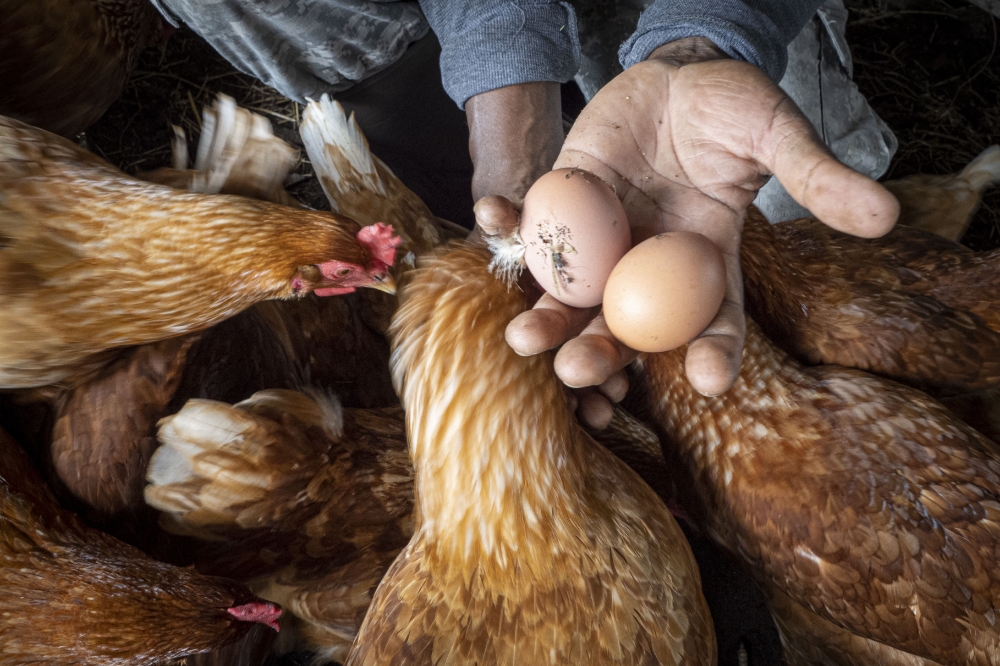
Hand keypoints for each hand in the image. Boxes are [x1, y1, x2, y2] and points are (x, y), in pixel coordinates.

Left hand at [477, 37, 899, 427]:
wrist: (678, 74)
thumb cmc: (733, 107)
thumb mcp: (776, 136)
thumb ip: (817, 176)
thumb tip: (888, 215)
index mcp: (705, 263)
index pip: (713, 322)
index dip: (713, 353)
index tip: (709, 381)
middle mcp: (648, 267)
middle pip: (624, 328)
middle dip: (602, 355)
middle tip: (579, 371)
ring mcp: (602, 241)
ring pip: (570, 294)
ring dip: (545, 317)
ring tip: (524, 336)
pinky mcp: (563, 207)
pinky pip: (532, 228)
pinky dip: (509, 228)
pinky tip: (491, 222)